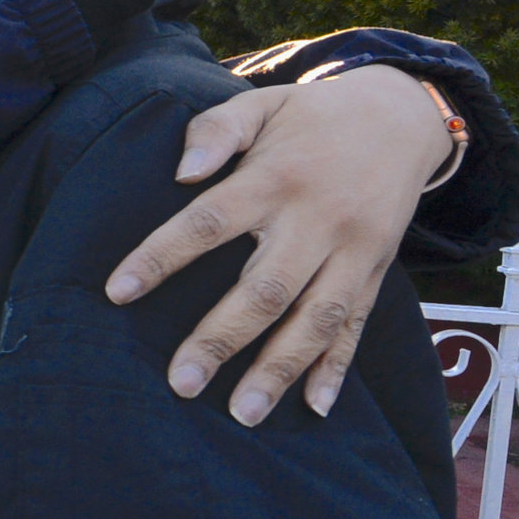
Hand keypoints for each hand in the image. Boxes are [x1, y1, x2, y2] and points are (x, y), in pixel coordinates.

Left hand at [105, 65, 454, 423]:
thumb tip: (182, 171)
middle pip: (266, 289)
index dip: (161, 257)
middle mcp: (316, 220)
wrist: (402, 118)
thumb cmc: (310, 117)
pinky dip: (338, 367)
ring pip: (315, 320)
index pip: (206, 222)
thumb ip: (216, 131)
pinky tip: (317, 406)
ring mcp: (353, 251)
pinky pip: (358, 325)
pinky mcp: (377, 271)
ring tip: (243, 413)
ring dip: (279, 370)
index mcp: (275, 180)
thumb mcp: (261, 105)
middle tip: (180, 383)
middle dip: (221, 339)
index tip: (116, 292)